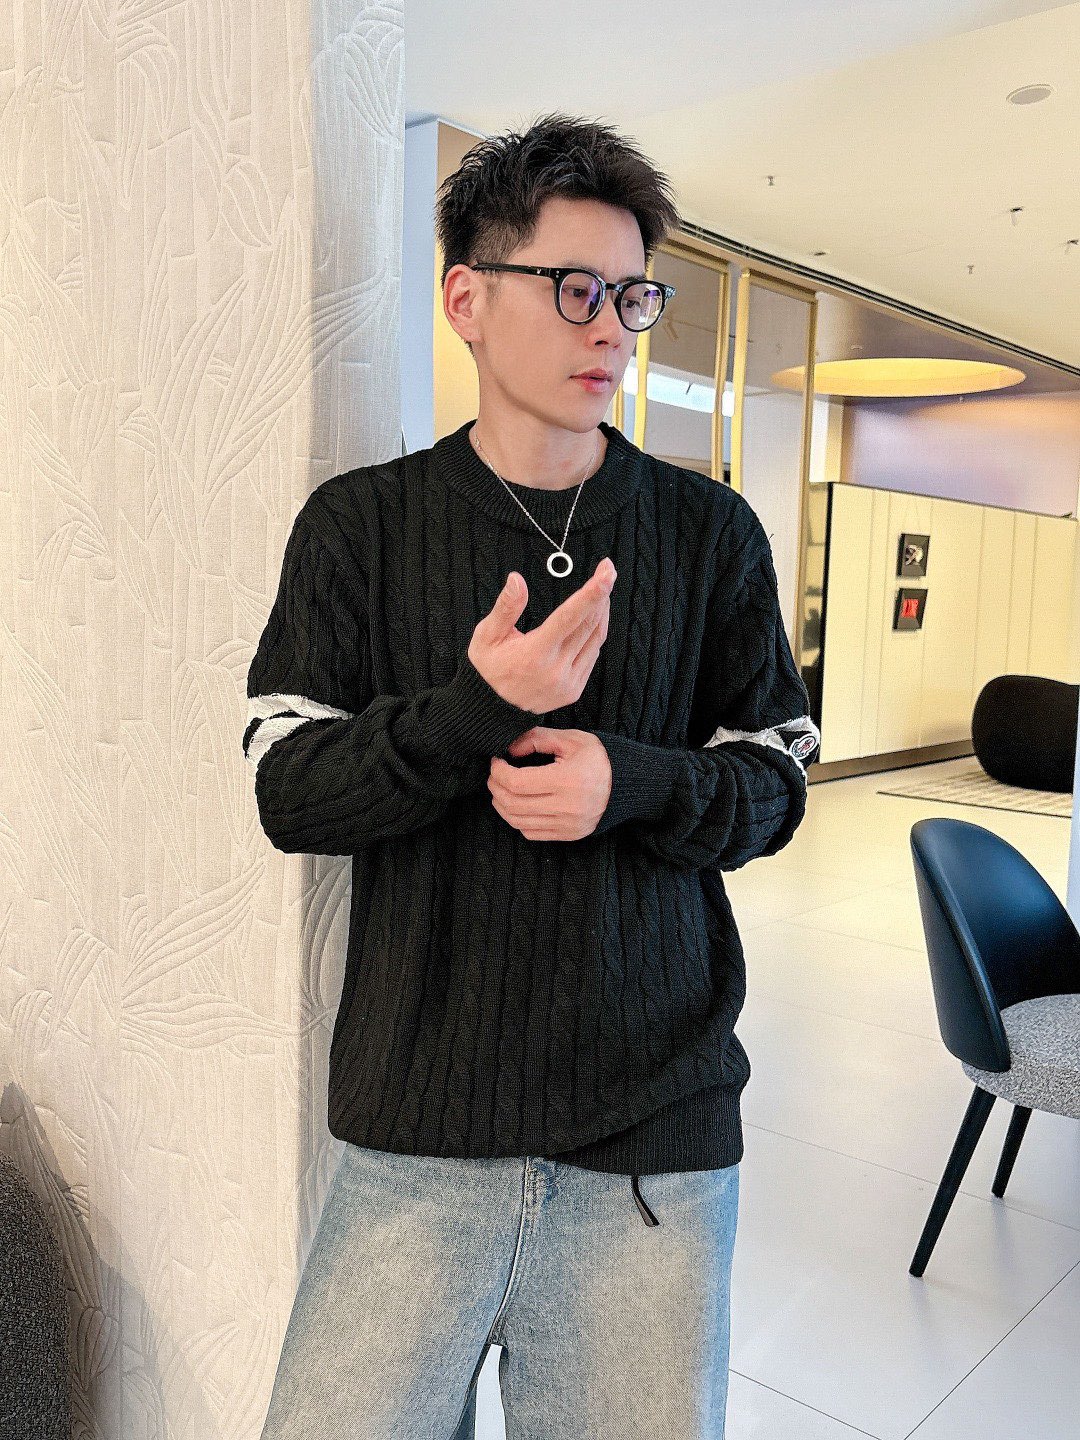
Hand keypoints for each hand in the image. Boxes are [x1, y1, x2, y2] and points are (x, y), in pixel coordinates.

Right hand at [468, 560, 615, 714]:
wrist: (492, 709)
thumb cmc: (488, 668)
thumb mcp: (487, 636)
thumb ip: (506, 607)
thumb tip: (517, 579)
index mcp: (535, 654)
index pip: (570, 617)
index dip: (591, 593)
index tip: (607, 573)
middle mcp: (556, 670)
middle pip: (588, 624)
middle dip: (601, 594)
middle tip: (607, 571)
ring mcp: (568, 682)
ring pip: (595, 639)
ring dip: (602, 612)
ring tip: (602, 591)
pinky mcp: (573, 690)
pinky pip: (592, 656)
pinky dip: (595, 634)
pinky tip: (592, 620)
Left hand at [487, 728, 612, 841]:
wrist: (626, 784)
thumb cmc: (597, 758)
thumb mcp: (570, 739)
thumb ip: (536, 739)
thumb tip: (508, 750)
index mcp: (568, 780)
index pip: (518, 782)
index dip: (499, 772)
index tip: (496, 761)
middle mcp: (567, 807)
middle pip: (513, 804)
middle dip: (496, 787)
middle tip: (495, 774)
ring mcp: (568, 825)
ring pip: (518, 822)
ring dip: (502, 805)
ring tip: (501, 789)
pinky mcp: (568, 835)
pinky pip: (531, 833)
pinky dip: (517, 819)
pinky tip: (517, 804)